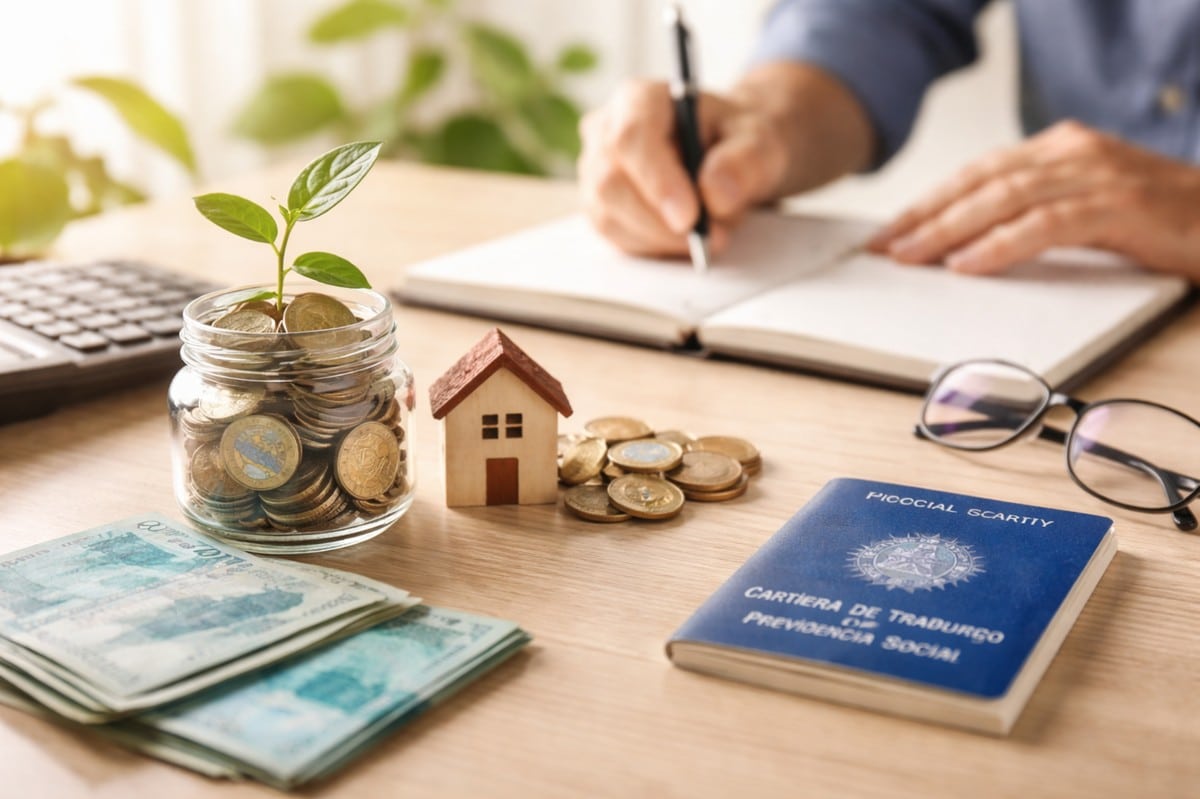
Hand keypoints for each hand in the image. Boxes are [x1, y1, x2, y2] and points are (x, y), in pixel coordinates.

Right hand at [577, 80, 790, 257]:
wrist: (730, 157)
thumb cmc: (738, 141)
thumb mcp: (760, 141)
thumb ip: (745, 161)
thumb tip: (715, 194)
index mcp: (639, 99)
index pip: (631, 137)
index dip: (657, 180)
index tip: (689, 216)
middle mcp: (606, 132)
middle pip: (611, 184)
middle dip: (660, 223)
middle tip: (709, 238)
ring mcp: (596, 172)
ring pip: (609, 217)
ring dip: (661, 239)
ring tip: (708, 233)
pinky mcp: (601, 208)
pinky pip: (617, 238)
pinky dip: (655, 248)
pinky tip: (685, 238)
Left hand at [869, 121, 1199, 280]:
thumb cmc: (1156, 220)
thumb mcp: (1084, 209)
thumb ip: (1033, 216)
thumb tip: (966, 247)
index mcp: (1059, 150)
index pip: (977, 174)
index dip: (928, 204)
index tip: (887, 234)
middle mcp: (1071, 153)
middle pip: (979, 181)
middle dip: (924, 216)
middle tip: (881, 247)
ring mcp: (1096, 174)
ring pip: (1003, 199)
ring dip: (948, 229)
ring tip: (910, 256)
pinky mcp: (1118, 204)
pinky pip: (1046, 224)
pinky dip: (1000, 244)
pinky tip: (967, 264)